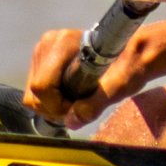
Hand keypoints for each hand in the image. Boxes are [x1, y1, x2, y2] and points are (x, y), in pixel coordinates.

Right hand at [22, 28, 149, 129]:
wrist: (133, 53)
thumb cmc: (129, 66)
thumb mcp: (116, 87)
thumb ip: (93, 105)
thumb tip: (71, 121)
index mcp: (64, 44)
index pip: (42, 86)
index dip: (58, 106)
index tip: (79, 108)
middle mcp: (48, 43)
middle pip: (34, 93)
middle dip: (54, 108)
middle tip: (78, 108)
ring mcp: (43, 50)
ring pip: (32, 95)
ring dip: (51, 106)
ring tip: (75, 102)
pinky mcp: (42, 58)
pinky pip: (36, 91)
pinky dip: (49, 100)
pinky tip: (68, 97)